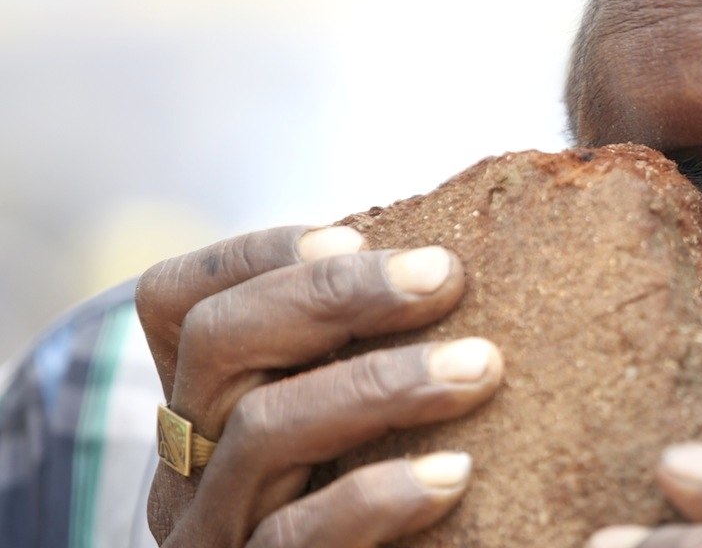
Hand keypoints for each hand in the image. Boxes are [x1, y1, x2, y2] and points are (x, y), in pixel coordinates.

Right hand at [136, 225, 503, 546]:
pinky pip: (293, 539)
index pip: (177, 302)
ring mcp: (209, 534)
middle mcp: (185, 462)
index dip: (256, 253)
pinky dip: (372, 496)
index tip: (360, 228)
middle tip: (445, 276)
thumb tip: (452, 257)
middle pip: (218, 345)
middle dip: (334, 294)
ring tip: (481, 364)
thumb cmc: (382, 497)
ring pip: (260, 432)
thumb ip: (365, 348)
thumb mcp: (352, 414)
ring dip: (379, 384)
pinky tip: (454, 474)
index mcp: (202, 403)